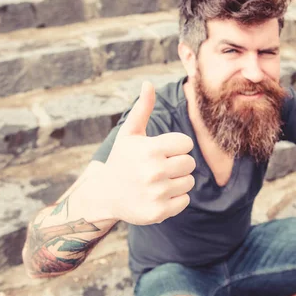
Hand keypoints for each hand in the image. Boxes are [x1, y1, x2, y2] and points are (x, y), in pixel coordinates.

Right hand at [100, 81, 195, 224]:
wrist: (105, 195)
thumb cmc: (122, 160)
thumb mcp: (129, 134)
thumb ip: (142, 109)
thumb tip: (148, 83)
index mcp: (150, 149)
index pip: (186, 144)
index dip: (176, 147)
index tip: (161, 151)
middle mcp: (154, 171)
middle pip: (190, 163)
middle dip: (177, 164)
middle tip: (159, 168)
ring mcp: (157, 193)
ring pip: (189, 182)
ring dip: (177, 181)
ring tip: (157, 181)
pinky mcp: (159, 212)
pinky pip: (185, 200)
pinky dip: (175, 199)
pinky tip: (157, 195)